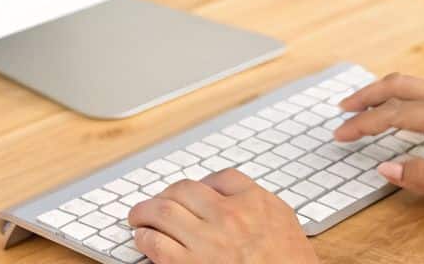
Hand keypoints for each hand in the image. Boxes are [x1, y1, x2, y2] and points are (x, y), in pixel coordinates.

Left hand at [127, 169, 317, 263]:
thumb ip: (261, 204)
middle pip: (184, 190)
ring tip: (138, 217)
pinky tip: (144, 239)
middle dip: (164, 195)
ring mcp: (207, 242)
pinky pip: (156, 244)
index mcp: (254, 204)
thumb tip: (232, 196)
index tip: (192, 194)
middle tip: (155, 203)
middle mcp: (229, 217)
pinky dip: (145, 238)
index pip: (221, 179)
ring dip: (145, 212)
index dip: (202, 185)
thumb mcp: (285, 223)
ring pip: (163, 212)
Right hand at [334, 72, 423, 209]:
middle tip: (342, 111)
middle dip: (367, 96)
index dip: (364, 125)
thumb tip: (386, 167)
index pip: (395, 114)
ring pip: (415, 85)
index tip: (341, 135)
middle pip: (400, 85)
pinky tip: (402, 110)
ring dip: (385, 93)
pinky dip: (405, 96)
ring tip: (363, 108)